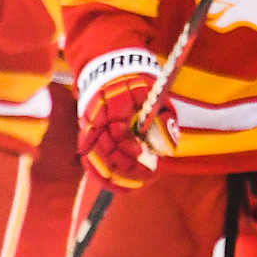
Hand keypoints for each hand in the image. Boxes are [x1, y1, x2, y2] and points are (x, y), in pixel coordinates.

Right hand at [76, 49, 178, 191]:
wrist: (111, 70)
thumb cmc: (138, 84)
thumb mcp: (155, 93)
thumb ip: (165, 117)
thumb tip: (169, 149)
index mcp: (113, 105)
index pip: (117, 132)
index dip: (129, 147)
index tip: (145, 156)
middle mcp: (96, 118)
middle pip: (105, 150)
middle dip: (127, 167)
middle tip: (149, 176)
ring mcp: (89, 128)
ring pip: (94, 159)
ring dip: (114, 177)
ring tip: (135, 186)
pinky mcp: (86, 136)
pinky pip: (89, 160)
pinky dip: (100, 175)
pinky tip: (115, 185)